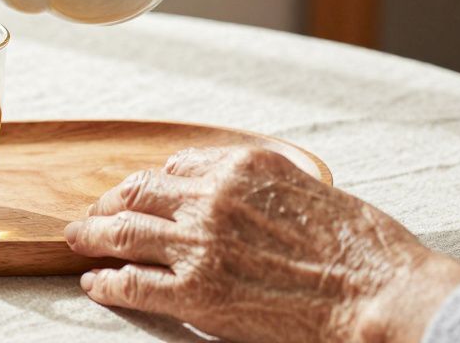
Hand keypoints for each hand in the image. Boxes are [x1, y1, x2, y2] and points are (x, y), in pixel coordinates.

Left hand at [64, 146, 459, 342]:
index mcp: (243, 167)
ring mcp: (200, 245)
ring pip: (124, 233)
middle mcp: (212, 198)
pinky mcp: (197, 293)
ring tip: (77, 240)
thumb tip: (222, 180)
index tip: (140, 194)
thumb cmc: (362, 246)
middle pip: (139, 194)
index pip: (176, 167)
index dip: (151, 183)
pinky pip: (134, 284)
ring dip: (93, 236)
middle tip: (93, 215)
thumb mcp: (310, 186)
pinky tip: (96, 283)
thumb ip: (260, 181)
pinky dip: (108, 282)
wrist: (381, 293)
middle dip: (109, 204)